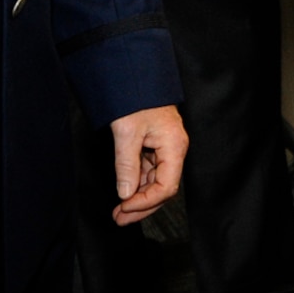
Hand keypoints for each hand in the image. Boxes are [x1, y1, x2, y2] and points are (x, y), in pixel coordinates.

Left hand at [111, 105, 187, 225]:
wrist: (135, 74)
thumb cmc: (136, 96)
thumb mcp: (127, 132)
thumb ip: (127, 165)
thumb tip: (125, 193)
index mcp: (174, 145)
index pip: (166, 186)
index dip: (146, 201)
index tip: (125, 207)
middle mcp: (174, 149)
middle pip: (163, 188)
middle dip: (142, 206)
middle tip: (120, 218)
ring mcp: (165, 148)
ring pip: (155, 181)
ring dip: (137, 197)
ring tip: (118, 211)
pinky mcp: (155, 146)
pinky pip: (149, 171)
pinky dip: (136, 184)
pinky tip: (124, 192)